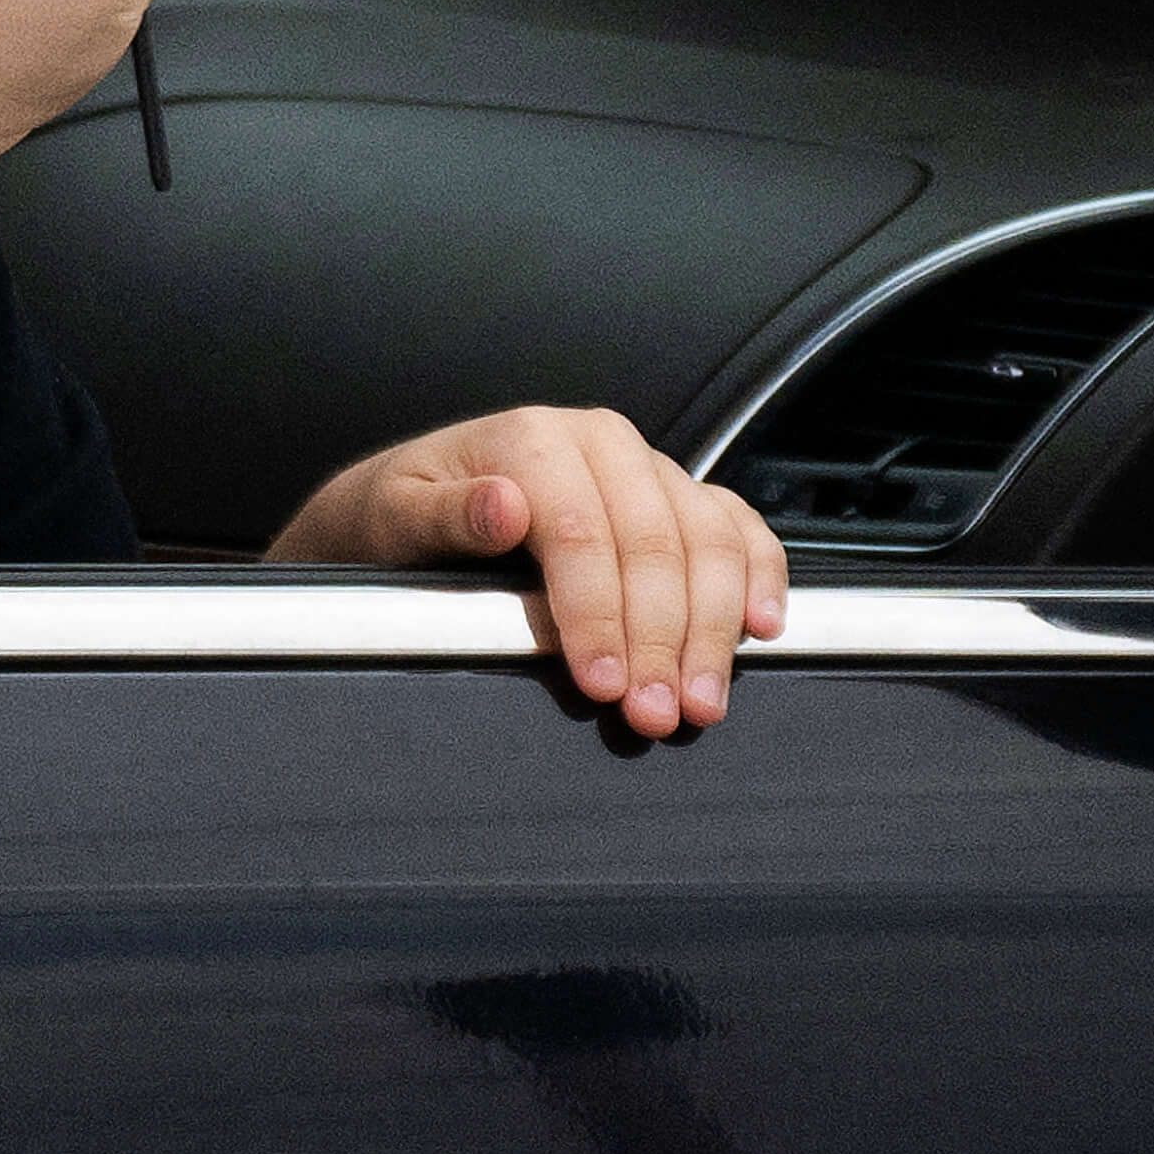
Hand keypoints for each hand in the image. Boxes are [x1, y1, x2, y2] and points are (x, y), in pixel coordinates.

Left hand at [280, 406, 789, 738]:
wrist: (407, 509)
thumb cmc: (397, 517)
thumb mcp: (393, 516)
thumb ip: (445, 516)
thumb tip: (501, 507)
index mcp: (535, 439)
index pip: (583, 533)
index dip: (597, 614)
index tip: (599, 683)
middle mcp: (601, 444)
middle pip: (657, 544)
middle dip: (661, 639)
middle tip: (656, 714)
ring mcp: (646, 469)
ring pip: (708, 541)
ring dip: (713, 628)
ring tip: (700, 702)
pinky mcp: (676, 497)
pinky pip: (737, 528)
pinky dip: (758, 577)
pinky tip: (760, 630)